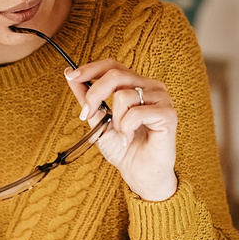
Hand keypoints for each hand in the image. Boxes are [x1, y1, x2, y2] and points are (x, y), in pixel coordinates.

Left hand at [66, 60, 178, 200]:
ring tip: (123, 133)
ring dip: (116, 120)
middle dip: (94, 94)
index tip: (71, 75)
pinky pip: (136, 112)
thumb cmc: (125, 148)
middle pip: (116, 74)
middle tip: (87, 114)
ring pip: (124, 95)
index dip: (91, 68)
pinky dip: (127, 128)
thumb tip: (71, 76)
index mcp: (137, 85)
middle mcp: (151, 87)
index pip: (113, 65)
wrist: (140, 174)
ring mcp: (162, 99)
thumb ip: (88, 99)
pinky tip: (131, 138)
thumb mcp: (99, 120)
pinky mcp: (168, 114)